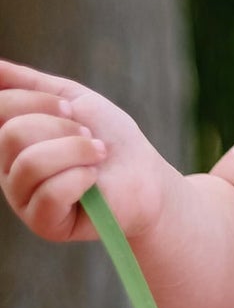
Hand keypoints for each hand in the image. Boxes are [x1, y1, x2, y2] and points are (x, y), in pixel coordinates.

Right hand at [0, 59, 171, 244]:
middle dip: (63, 129)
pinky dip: (81, 179)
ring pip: (30, 163)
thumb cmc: (109, 137)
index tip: (71, 109)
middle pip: (13, 134)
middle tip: (89, 138)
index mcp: (12, 138)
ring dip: (77, 152)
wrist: (145, 175)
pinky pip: (51, 193)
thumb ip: (29, 84)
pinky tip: (93, 182)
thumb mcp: (72, 99)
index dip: (39, 101)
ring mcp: (22, 198)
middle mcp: (7, 168)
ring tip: (97, 157)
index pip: (1, 107)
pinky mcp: (42, 223)